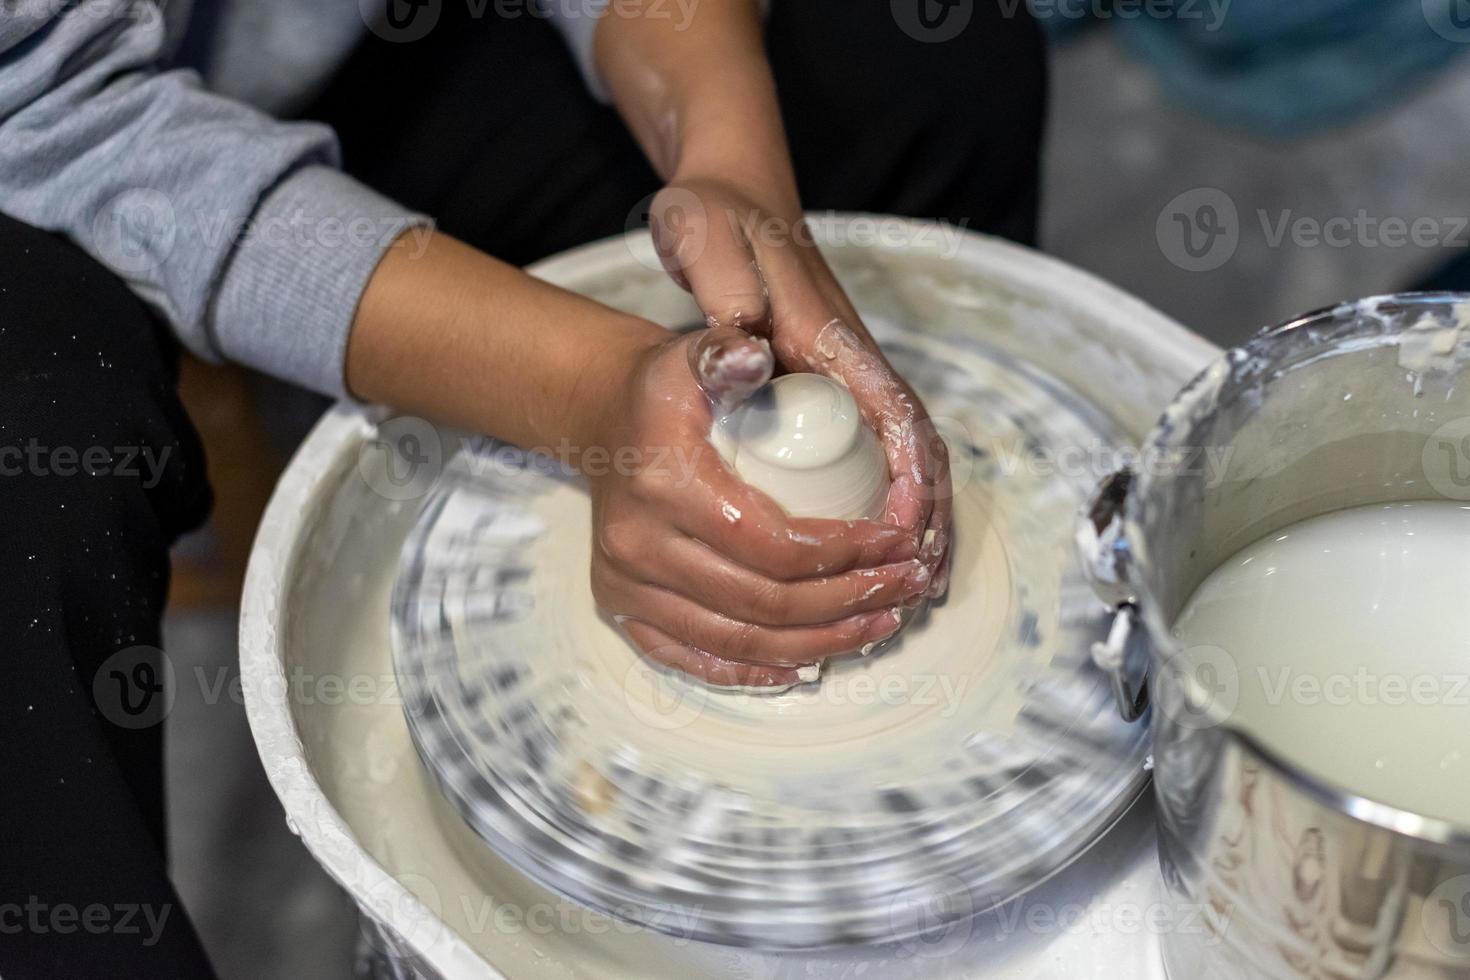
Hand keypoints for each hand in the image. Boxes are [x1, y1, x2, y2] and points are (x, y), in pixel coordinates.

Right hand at [586, 327, 931, 687]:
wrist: (605, 419)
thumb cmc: (666, 390)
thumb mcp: (694, 356)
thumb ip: (728, 353)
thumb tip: (755, 351)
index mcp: (666, 486)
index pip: (774, 544)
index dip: (848, 554)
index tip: (899, 544)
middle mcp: (638, 546)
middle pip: (765, 603)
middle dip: (850, 601)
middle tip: (907, 586)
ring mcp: (626, 587)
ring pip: (739, 641)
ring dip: (821, 642)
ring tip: (881, 621)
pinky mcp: (622, 611)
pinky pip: (696, 659)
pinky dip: (757, 671)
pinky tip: (808, 662)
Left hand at [648, 176, 953, 597]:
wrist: (727, 196)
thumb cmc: (715, 220)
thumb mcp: (704, 235)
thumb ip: (721, 283)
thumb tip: (743, 345)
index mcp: (829, 335)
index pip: (893, 413)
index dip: (909, 480)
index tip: (907, 537)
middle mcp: (851, 360)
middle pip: (915, 447)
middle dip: (926, 519)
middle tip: (919, 587)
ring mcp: (847, 376)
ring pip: (904, 456)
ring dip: (916, 521)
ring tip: (912, 588)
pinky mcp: (834, 388)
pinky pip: (878, 454)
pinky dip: (891, 504)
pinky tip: (876, 550)